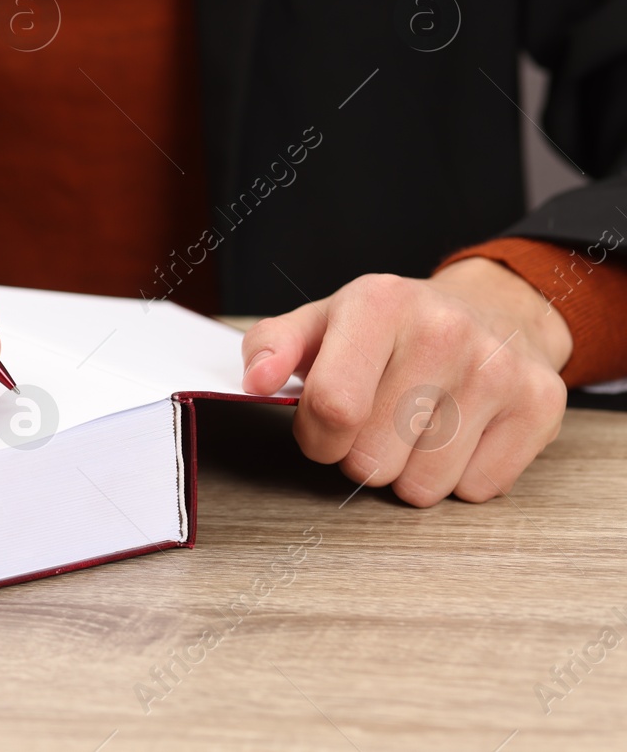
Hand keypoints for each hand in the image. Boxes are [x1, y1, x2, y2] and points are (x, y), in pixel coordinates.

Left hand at [240, 259, 571, 506]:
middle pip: (373, 458)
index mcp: (379, 304)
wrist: (492, 310)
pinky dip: (459, 477)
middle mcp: (443, 330)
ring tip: (415, 429)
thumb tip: (255, 381)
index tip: (322, 429)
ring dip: (409, 472)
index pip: (333, 408)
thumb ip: (272, 347)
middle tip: (374, 426)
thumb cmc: (391, 328)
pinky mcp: (539, 406)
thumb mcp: (321, 322)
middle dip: (359, 457)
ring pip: (424, 484)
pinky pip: (477, 489)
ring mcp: (497, 369)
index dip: (316, 438)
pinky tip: (459, 435)